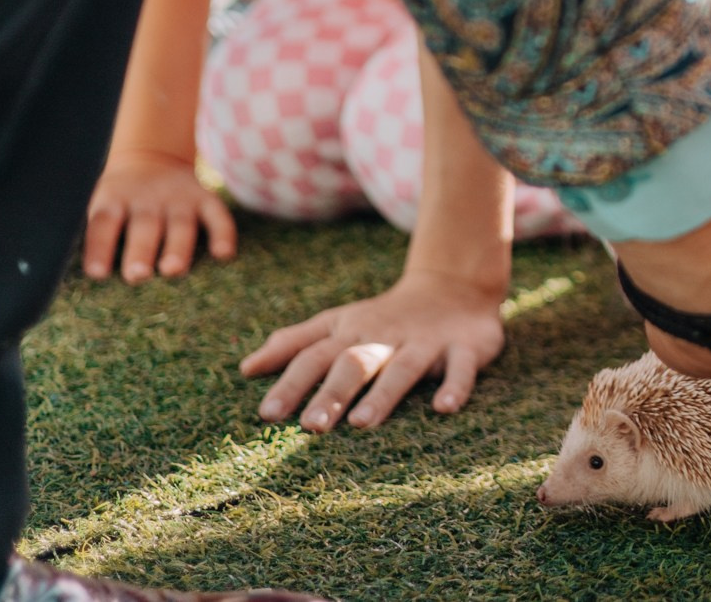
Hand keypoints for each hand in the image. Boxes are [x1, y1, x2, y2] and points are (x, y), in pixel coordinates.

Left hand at [83, 152, 235, 282]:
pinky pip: (217, 216)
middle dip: (141, 251)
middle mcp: (147, 198)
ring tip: (172, 270)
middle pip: (144, 225)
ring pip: (179, 224)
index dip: (100, 247)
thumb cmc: (120, 201)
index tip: (97, 274)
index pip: (104, 223)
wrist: (151, 157)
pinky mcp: (205, 198)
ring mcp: (179, 198)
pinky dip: (223, 234)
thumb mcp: (101, 205)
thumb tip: (85, 278)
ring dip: (177, 248)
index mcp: (114, 199)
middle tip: (137, 275)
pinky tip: (223, 254)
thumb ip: (97, 235)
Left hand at [241, 268, 506, 431]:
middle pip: (355, 363)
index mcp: (352, 332)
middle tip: (311, 426)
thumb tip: (245, 368)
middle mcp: (386, 337)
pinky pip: (461, 368)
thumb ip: (294, 343)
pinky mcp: (465, 347)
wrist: (455, 285)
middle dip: (332, 393)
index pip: (315, 356)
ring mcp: (426, 342)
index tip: (266, 414)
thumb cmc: (384, 317)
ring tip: (363, 424)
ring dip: (383, 394)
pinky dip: (455, 386)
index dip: (291, 382)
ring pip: (403, 368)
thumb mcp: (338, 322)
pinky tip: (444, 408)